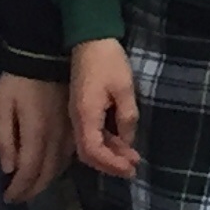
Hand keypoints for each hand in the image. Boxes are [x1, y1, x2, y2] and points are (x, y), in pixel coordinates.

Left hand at [0, 72, 72, 203]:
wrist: (45, 55)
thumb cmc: (17, 81)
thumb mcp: (1, 106)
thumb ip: (4, 138)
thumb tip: (9, 168)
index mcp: (38, 133)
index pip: (29, 171)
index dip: (19, 189)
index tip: (7, 198)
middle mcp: (58, 137)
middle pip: (48, 173)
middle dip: (32, 190)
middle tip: (18, 198)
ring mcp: (70, 131)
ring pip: (61, 166)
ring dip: (47, 181)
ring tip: (32, 189)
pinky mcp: (76, 125)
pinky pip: (70, 154)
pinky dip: (59, 168)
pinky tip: (51, 170)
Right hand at [69, 38, 139, 177]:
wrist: (90, 40)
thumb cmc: (108, 61)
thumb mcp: (124, 88)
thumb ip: (126, 117)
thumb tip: (127, 142)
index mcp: (85, 115)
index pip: (93, 150)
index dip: (111, 163)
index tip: (131, 168)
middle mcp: (77, 119)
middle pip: (89, 153)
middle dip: (110, 164)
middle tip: (133, 169)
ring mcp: (78, 115)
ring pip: (90, 145)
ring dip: (110, 154)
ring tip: (132, 159)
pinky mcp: (82, 110)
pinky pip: (91, 134)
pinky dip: (106, 142)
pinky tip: (123, 144)